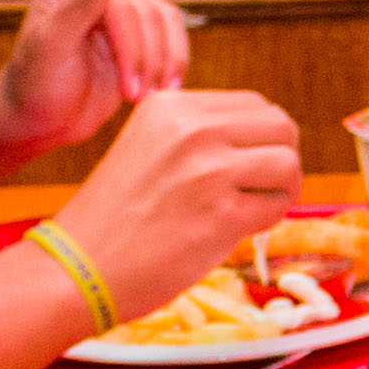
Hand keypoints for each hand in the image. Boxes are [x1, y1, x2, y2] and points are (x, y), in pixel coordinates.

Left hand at [0, 0, 193, 152]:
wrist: (38, 119)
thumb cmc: (36, 84)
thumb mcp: (53, 44)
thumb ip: (81, 1)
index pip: (121, 5)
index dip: (131, 48)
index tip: (129, 90)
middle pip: (147, 15)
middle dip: (146, 61)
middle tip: (135, 97)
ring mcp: (119, 5)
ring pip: (166, 22)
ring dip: (165, 63)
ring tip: (148, 96)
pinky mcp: (136, 30)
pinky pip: (171, 34)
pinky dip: (174, 63)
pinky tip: (163, 89)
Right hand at [53, 86, 302, 323]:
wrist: (79, 265)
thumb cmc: (116, 214)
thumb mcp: (149, 146)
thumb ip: (198, 133)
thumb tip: (267, 136)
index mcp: (172, 105)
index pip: (254, 103)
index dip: (263, 137)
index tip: (247, 163)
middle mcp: (192, 129)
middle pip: (281, 126)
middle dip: (281, 157)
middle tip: (262, 185)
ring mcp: (208, 170)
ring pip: (288, 163)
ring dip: (283, 188)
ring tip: (255, 206)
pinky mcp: (221, 215)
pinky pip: (277, 206)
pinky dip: (269, 219)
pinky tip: (240, 227)